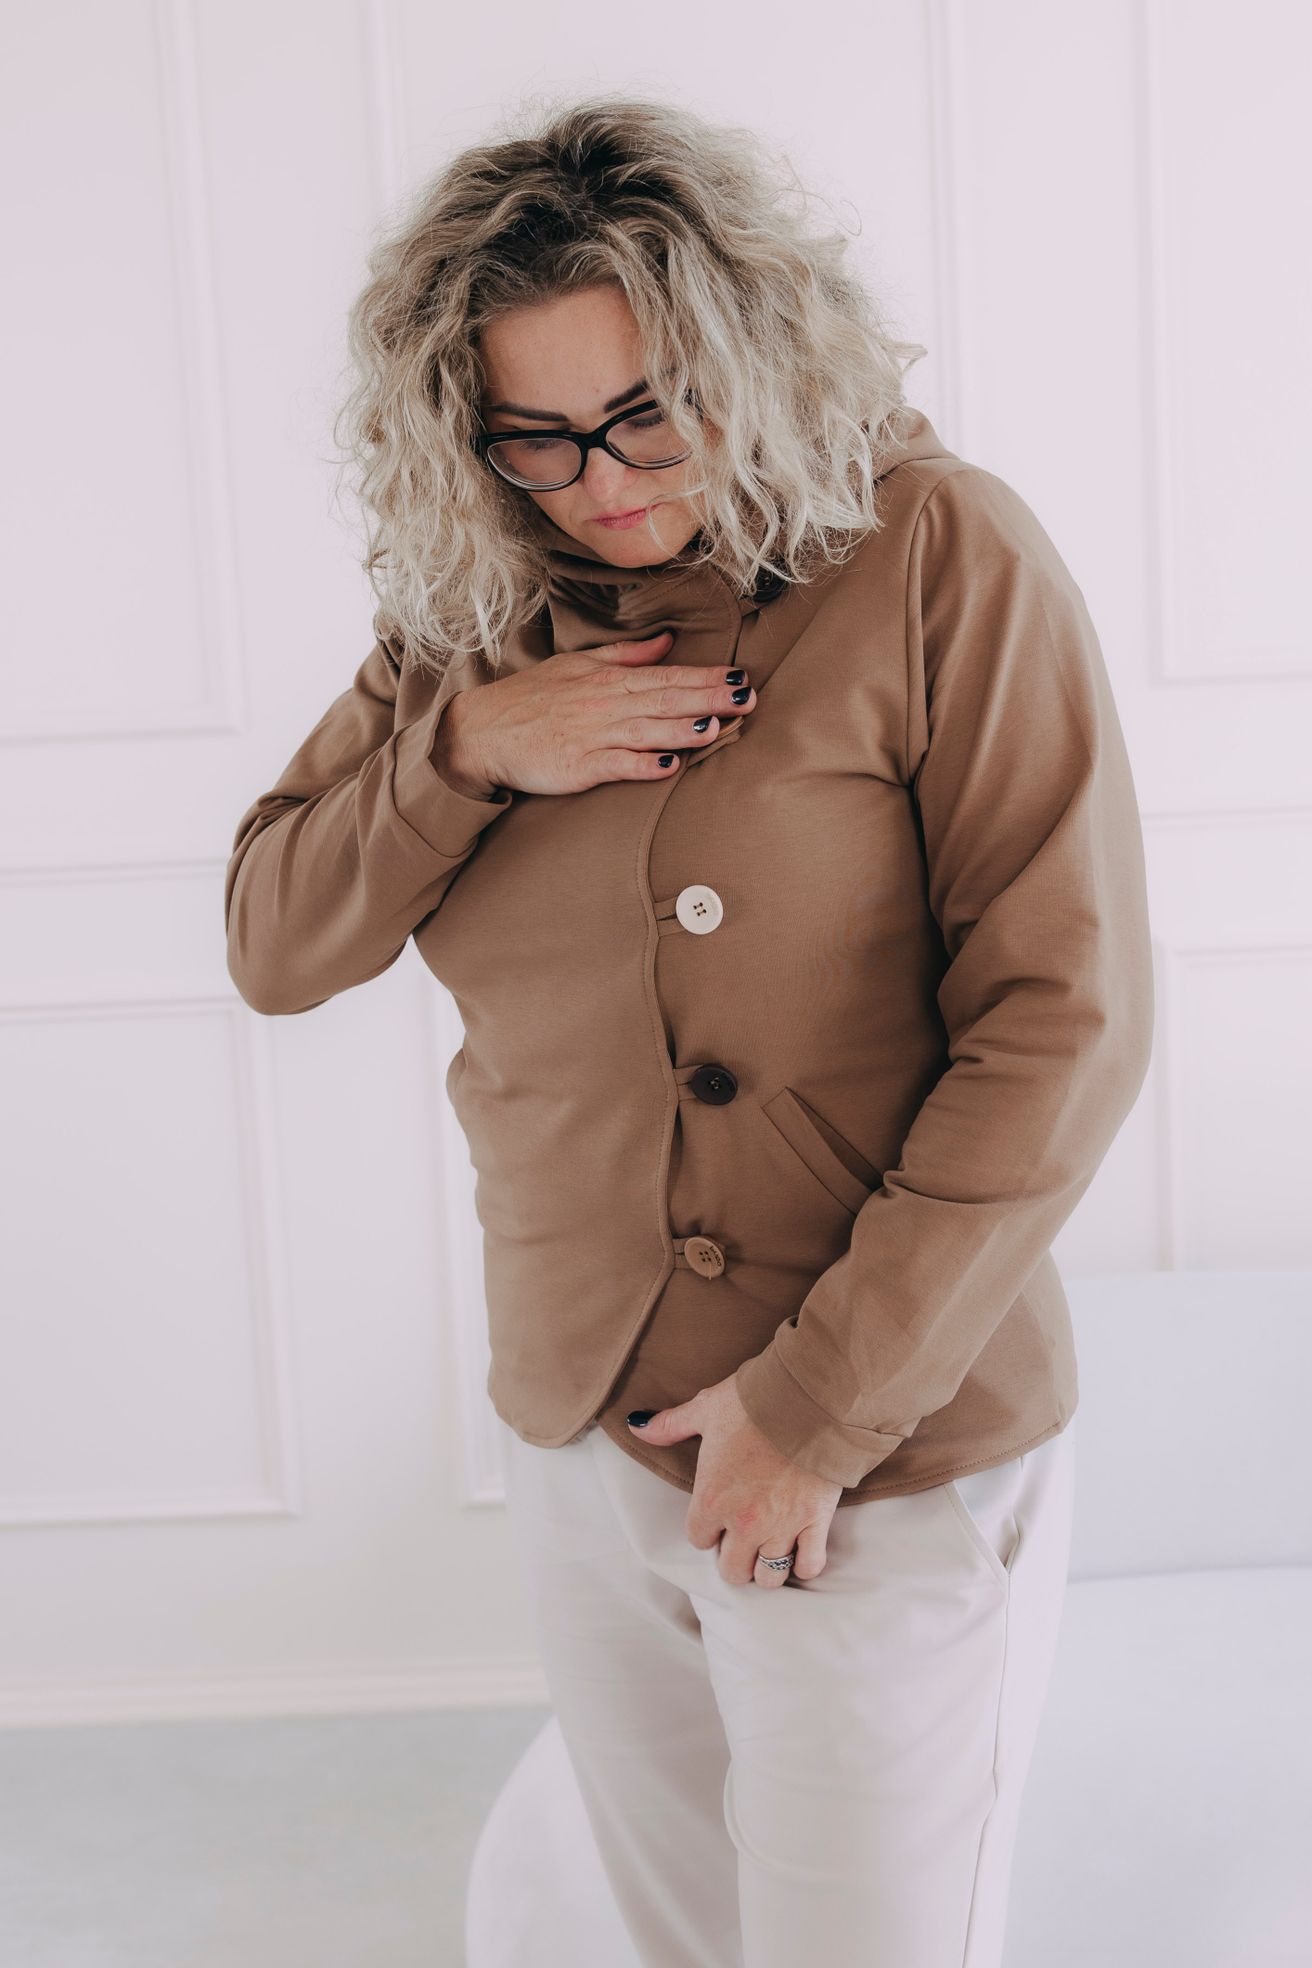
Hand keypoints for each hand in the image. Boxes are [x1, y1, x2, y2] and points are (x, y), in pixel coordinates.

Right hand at [433, 632, 757, 798]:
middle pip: (666, 699)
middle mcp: (606, 704)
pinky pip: (617, 764)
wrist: (481, 731)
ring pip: (647, 729)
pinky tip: (670, 766)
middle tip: (748, 699)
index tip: (740, 677)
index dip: (705, 677)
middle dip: (709, 699)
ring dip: (683, 728)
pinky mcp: (578, 766)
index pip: (667, 676)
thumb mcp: (577, 665)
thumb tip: (667, 642)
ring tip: (718, 726)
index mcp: (609, 680)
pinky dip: (643, 765)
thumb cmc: (531, 699)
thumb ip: (625, 656)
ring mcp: (593, 735)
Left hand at [627, 1375, 842, 1588]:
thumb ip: (669, 1425)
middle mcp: (744, 1522)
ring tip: (768, 1549)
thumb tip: (636, 1425)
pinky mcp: (815, 1522)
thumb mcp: (705, 1409)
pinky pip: (809, 1565)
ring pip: (769, 1576)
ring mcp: (782, 1526)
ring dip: (767, 1567)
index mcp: (712, 1499)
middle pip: (733, 1570)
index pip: (698, 1540)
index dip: (706, 1529)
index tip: (716, 1516)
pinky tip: (799, 1549)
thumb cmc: (753, 1402)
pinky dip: (804, 1563)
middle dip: (734, 1559)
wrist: (808, 1398)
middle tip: (741, 1539)